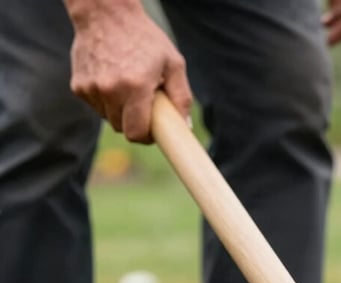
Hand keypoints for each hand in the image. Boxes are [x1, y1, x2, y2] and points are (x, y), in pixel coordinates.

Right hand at [66, 0, 191, 142]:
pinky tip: (112, 80)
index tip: (153, 131)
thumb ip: (182, 97)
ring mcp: (91, 88)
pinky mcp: (78, 86)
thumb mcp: (173, 63)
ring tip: (128, 87)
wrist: (105, 13)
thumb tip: (186, 127)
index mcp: (135, 87)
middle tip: (143, 106)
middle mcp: (110, 90)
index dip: (146, 137)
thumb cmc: (144, 38)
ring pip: (109, 119)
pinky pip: (97, 106)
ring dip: (120, 112)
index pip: (136, 133)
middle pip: (122, 129)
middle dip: (134, 123)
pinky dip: (106, 101)